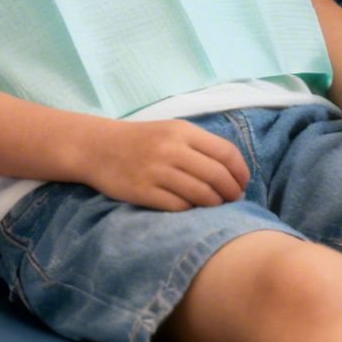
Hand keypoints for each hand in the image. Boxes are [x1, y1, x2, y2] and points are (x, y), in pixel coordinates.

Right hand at [78, 119, 248, 211]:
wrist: (98, 147)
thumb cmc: (141, 140)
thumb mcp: (171, 130)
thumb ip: (199, 145)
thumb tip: (233, 170)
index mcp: (182, 131)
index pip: (226, 152)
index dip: (241, 171)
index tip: (243, 183)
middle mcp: (171, 149)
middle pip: (217, 176)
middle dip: (232, 192)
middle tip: (234, 199)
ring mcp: (156, 171)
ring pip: (201, 194)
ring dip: (215, 204)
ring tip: (216, 206)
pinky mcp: (143, 192)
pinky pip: (179, 207)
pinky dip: (191, 210)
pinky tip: (193, 209)